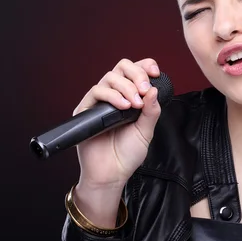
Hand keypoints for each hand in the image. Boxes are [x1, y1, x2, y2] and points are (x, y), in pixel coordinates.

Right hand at [73, 58, 161, 188]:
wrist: (111, 174)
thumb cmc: (127, 154)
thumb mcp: (146, 131)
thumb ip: (151, 111)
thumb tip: (154, 90)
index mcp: (130, 97)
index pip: (135, 71)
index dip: (145, 66)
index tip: (155, 73)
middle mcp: (114, 96)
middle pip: (122, 68)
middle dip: (136, 74)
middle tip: (144, 90)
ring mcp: (100, 102)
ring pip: (110, 77)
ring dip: (126, 87)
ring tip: (134, 104)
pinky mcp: (86, 110)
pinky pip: (96, 92)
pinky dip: (112, 96)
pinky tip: (123, 107)